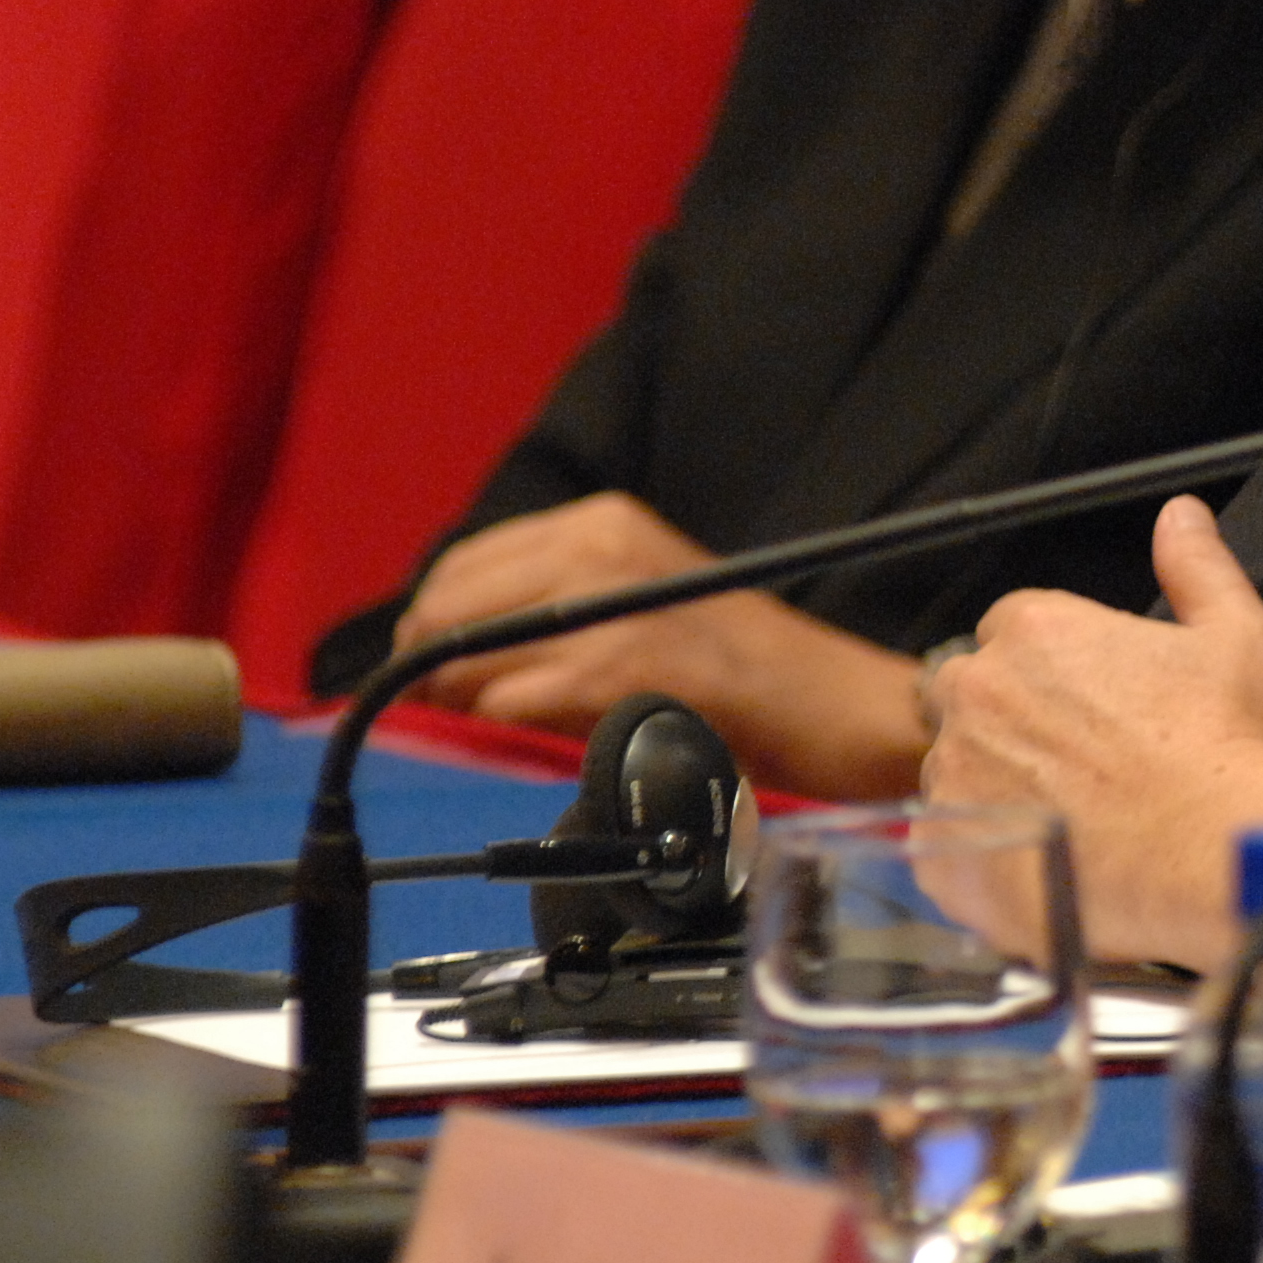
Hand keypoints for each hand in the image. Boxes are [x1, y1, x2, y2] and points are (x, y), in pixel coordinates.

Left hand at [393, 493, 928, 798]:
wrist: (834, 701)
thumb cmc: (746, 665)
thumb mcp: (648, 598)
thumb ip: (562, 603)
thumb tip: (451, 650)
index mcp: (602, 521)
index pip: (463, 564)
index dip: (433, 624)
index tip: (432, 673)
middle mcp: (597, 545)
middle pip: (447, 605)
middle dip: (428, 665)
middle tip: (444, 713)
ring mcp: (605, 607)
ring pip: (464, 654)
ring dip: (461, 703)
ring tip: (489, 730)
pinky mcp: (615, 670)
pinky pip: (503, 701)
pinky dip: (503, 730)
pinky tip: (539, 741)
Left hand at [919, 493, 1262, 966]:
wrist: (1213, 854)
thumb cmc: (1230, 744)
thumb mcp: (1236, 636)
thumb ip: (1198, 567)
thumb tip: (1181, 513)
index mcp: (1036, 631)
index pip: (1012, 630)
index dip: (1053, 667)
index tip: (1092, 706)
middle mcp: (978, 693)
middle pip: (968, 695)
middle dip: (1007, 721)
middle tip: (1077, 765)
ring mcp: (953, 774)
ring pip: (954, 771)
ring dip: (992, 788)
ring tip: (1066, 825)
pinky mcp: (944, 852)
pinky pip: (944, 847)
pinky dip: (980, 856)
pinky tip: (1041, 869)